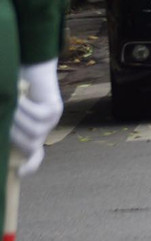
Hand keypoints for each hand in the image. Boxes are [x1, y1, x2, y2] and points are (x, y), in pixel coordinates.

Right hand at [11, 59, 62, 176]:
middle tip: (5, 115)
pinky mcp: (56, 109)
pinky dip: (25, 107)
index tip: (20, 173)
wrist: (31, 68)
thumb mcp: (7, 112)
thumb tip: (6, 136)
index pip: (34, 157)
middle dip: (12, 133)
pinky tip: (18, 97)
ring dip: (18, 118)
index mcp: (31, 133)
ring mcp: (52, 121)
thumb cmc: (13, 90)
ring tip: (12, 104)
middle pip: (28, 145)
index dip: (30, 166)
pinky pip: (38, 115)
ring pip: (33, 131)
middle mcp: (43, 130)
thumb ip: (6, 123)